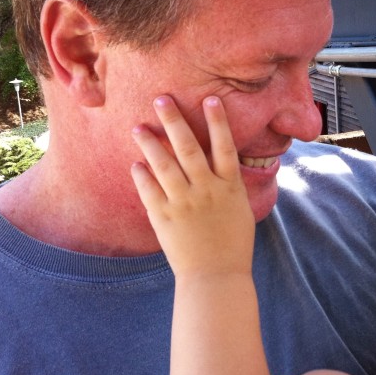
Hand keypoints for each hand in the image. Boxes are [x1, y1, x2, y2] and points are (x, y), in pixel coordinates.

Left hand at [130, 95, 253, 279]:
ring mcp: (183, 202)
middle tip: (161, 99)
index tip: (210, 98)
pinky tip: (135, 163)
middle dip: (175, 121)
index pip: (225, 145)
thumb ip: (230, 186)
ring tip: (138, 126)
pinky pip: (149, 189)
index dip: (218, 121)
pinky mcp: (163, 216)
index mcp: (229, 187)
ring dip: (150, 142)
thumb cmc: (233, 244)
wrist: (216, 276)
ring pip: (164, 164)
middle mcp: (206, 189)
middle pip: (189, 147)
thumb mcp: (240, 210)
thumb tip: (225, 165)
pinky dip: (141, 175)